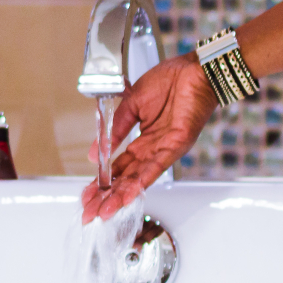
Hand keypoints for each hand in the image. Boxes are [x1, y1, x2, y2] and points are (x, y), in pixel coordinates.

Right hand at [81, 53, 218, 221]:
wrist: (195, 69)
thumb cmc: (171, 80)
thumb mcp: (131, 104)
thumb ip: (115, 130)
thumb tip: (94, 153)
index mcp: (142, 140)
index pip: (118, 168)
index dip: (102, 183)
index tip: (87, 196)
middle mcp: (153, 149)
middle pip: (126, 179)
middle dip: (107, 197)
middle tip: (90, 213)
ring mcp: (165, 150)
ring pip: (139, 178)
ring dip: (122, 195)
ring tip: (106, 210)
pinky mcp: (177, 144)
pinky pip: (158, 165)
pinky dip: (143, 179)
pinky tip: (130, 192)